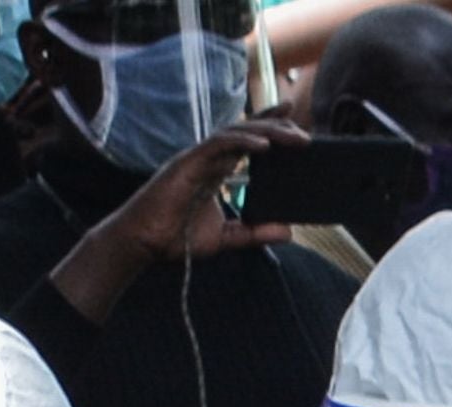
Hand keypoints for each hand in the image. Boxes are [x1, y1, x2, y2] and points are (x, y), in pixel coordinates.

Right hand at [105, 115, 294, 262]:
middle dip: (276, 126)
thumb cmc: (178, 238)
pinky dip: (243, 142)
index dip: (269, 126)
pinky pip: (219, 145)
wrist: (146, 244)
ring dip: (266, 131)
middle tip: (304, 131)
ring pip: (236, 133)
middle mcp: (208, 159)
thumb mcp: (227, 237)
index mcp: (216, 169)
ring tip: (293, 136)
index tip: (294, 118)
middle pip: (246, 132)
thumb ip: (254, 232)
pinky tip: (265, 145)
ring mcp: (197, 158)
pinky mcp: (188, 163)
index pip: (246, 141)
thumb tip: (287, 232)